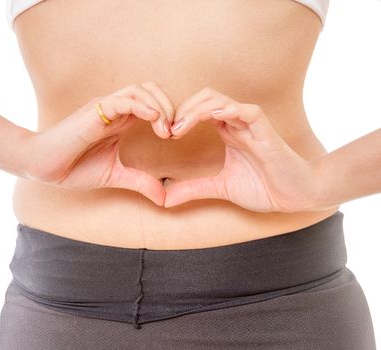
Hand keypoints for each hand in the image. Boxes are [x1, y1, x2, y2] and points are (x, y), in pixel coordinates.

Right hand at [25, 82, 174, 205]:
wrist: (43, 166)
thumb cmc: (74, 167)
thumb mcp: (115, 175)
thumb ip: (140, 182)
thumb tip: (164, 198)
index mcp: (121, 120)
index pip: (153, 103)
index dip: (169, 115)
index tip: (175, 137)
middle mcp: (115, 109)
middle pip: (150, 89)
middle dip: (170, 106)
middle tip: (175, 131)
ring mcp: (104, 108)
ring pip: (139, 90)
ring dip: (159, 105)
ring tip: (166, 129)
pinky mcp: (94, 112)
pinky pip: (122, 100)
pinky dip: (141, 105)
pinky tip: (154, 119)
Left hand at [164, 87, 319, 212]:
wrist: (296, 196)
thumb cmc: (264, 187)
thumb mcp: (220, 188)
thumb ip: (193, 189)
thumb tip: (164, 198)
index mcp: (227, 132)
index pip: (198, 110)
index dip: (179, 117)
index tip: (164, 135)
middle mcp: (237, 123)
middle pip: (205, 98)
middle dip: (183, 109)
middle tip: (167, 130)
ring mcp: (251, 125)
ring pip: (221, 101)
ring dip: (196, 110)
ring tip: (180, 127)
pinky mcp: (266, 131)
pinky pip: (248, 111)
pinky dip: (230, 110)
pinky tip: (214, 117)